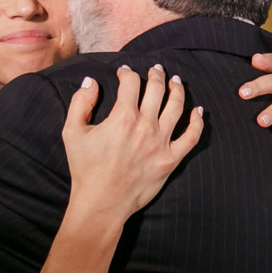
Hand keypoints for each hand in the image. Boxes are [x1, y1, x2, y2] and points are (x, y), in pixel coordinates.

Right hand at [63, 64, 203, 226]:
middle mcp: (145, 127)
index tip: (125, 72)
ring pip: (177, 107)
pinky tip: (199, 111)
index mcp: (122, 118)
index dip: (127, 73)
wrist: (101, 203)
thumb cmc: (85, 169)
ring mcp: (161, 143)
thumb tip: (91, 81)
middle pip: (156, 89)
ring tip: (175, 81)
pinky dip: (198, 121)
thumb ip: (80, 102)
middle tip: (155, 69)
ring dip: (177, 89)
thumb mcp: (72, 132)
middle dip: (155, 74)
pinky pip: (192, 137)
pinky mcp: (171, 160)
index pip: (131, 83)